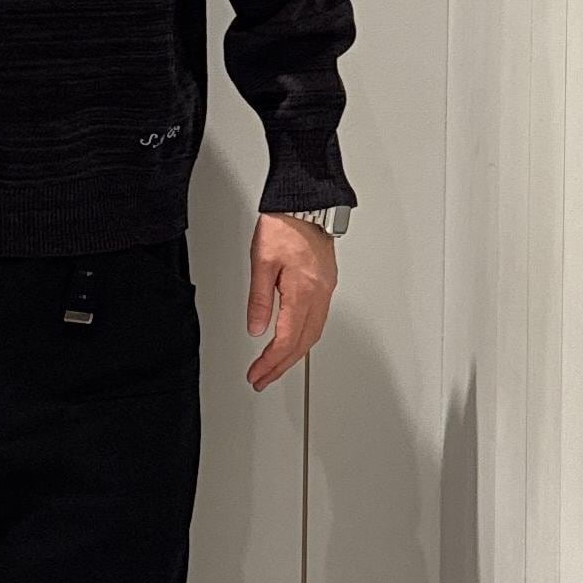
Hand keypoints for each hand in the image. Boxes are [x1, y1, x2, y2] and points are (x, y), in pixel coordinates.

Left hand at [245, 213, 337, 391]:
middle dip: (281, 366)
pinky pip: (317, 320)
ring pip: (312, 334)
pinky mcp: (326, 283)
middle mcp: (319, 294)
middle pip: (302, 343)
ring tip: (274, 367)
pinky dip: (303, 338)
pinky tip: (293, 342)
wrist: (305, 203)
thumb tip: (256, 329)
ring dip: (293, 355)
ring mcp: (326, 289)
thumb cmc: (284, 224)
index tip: (257, 374)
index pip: (286, 339)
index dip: (270, 362)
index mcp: (303, 291)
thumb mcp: (261, 262)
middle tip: (262, 379)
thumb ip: (259, 300)